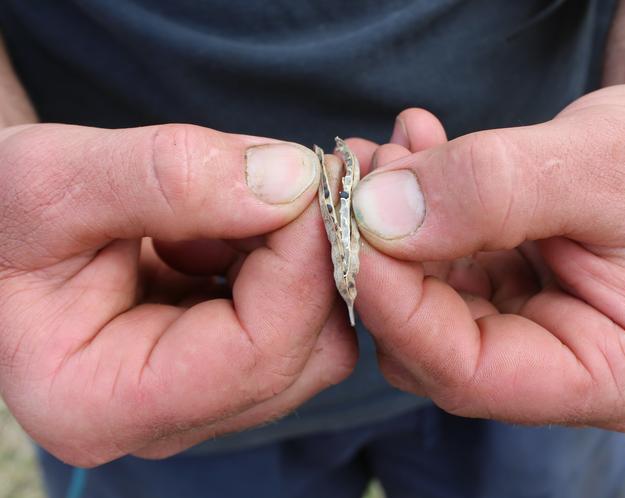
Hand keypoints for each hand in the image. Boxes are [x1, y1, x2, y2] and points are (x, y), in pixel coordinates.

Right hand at [0, 123, 356, 465]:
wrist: (2, 233)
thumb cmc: (4, 215)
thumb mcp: (55, 180)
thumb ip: (169, 177)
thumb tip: (292, 179)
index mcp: (100, 403)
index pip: (258, 354)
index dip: (302, 261)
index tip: (308, 178)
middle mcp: (161, 421)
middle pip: (304, 357)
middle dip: (314, 258)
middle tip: (294, 174)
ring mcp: (198, 398)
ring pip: (313, 337)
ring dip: (299, 255)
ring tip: (238, 198)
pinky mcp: (220, 365)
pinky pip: (296, 318)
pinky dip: (286, 259)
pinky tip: (234, 222)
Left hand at [352, 85, 624, 430]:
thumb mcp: (607, 163)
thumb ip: (496, 189)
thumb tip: (379, 214)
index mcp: (613, 375)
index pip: (471, 371)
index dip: (398, 307)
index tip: (352, 229)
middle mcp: (561, 370)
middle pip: (433, 345)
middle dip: (385, 260)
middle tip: (359, 174)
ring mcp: (525, 334)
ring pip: (422, 303)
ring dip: (390, 226)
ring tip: (386, 152)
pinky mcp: (501, 296)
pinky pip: (435, 264)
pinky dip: (413, 209)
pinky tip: (412, 148)